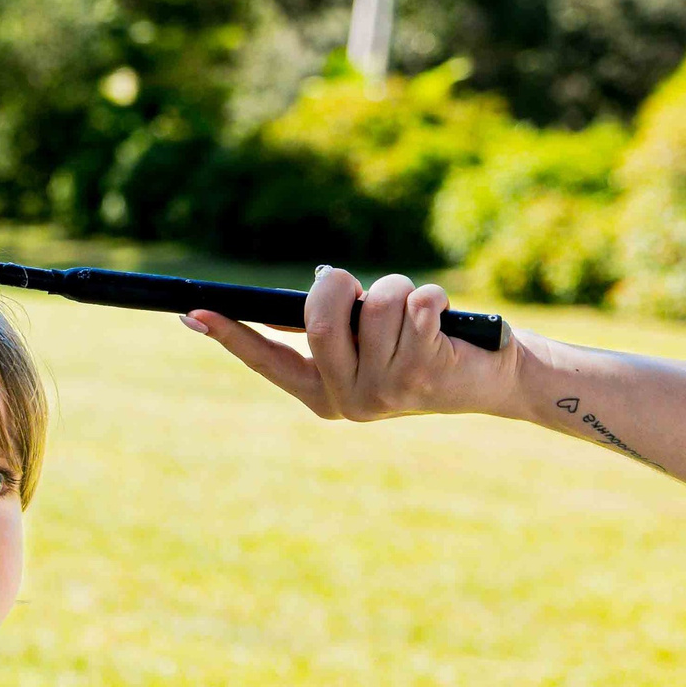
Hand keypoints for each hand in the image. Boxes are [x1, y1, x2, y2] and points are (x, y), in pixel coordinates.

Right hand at [185, 267, 517, 422]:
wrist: (492, 380)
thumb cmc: (421, 348)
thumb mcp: (366, 344)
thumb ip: (330, 328)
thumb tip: (291, 301)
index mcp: (321, 395)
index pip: (264, 359)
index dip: (229, 333)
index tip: (193, 311)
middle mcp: (346, 400)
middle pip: (318, 320)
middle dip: (339, 286)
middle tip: (354, 286)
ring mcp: (384, 392)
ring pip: (373, 306)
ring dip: (396, 289)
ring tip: (414, 308)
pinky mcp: (423, 374)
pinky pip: (413, 306)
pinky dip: (429, 295)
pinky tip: (441, 315)